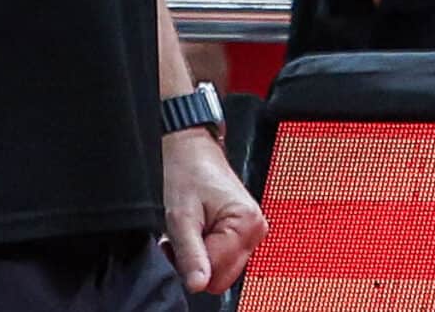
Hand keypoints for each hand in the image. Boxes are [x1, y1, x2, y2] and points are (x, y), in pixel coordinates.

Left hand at [162, 129, 265, 294]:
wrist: (191, 148)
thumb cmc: (188, 172)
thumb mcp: (181, 216)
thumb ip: (190, 254)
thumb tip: (197, 285)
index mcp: (246, 224)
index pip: (217, 275)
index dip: (192, 265)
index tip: (177, 243)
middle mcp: (256, 230)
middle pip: (222, 275)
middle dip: (197, 262)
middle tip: (182, 236)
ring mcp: (252, 231)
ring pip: (221, 268)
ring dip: (200, 255)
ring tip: (190, 229)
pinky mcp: (245, 231)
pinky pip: (224, 256)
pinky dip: (206, 248)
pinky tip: (199, 229)